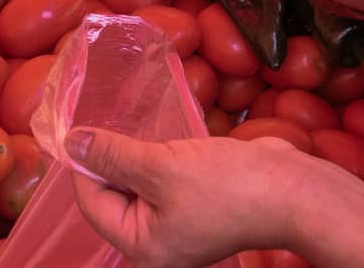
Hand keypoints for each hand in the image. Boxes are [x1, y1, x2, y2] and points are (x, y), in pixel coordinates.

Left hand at [67, 127, 308, 267]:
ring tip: (131, 122)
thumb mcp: (160, 167)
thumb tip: (71, 142)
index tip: (80, 123)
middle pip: (115, 195)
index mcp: (142, 247)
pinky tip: (158, 134)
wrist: (292, 191)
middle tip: (106, 116)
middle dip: (110, 157)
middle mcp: (156, 243)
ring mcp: (178, 225)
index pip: (93, 202)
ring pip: (140, 184)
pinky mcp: (197, 205)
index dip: (84, 162)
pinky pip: (164, 180)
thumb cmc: (226, 187)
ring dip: (135, 154)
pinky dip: (158, 158)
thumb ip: (113, 155)